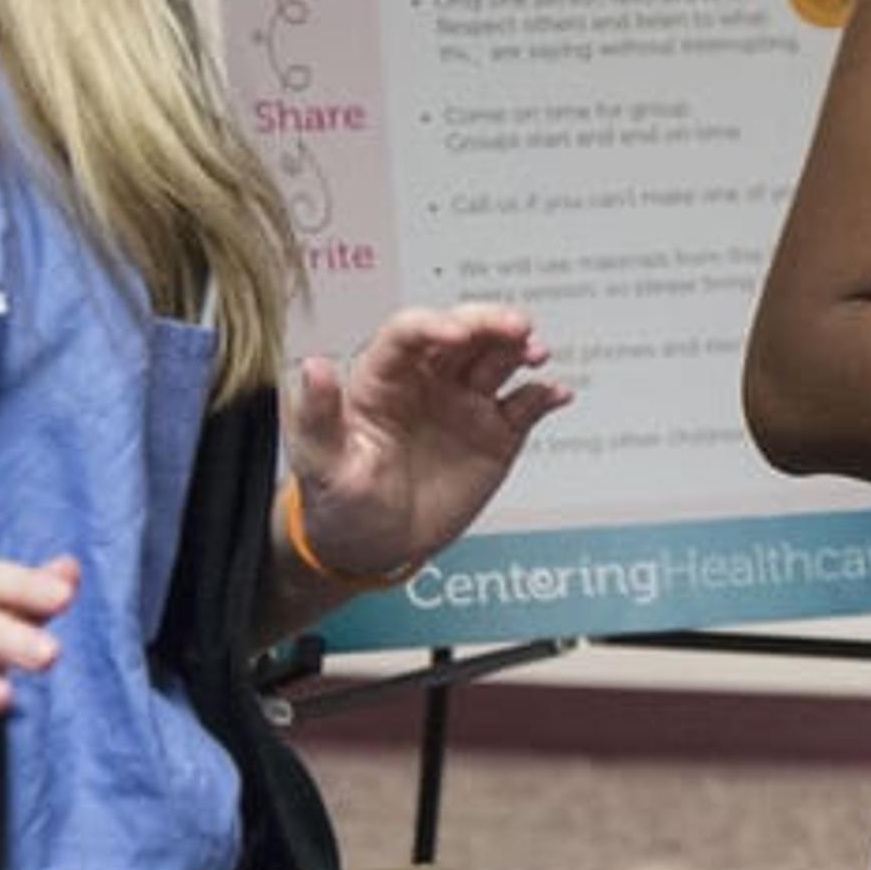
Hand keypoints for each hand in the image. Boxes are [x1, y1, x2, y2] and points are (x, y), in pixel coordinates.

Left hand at [286, 303, 572, 575]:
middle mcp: (429, 380)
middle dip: (491, 323)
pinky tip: (557, 394)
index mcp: (384, 378)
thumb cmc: (338, 500)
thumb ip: (318, 414)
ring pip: (499, 358)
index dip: (436, 325)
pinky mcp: (496, 433)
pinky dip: (545, 394)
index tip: (457, 332)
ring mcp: (465, 404)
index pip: (411, 333)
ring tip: (536, 353)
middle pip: (465, 332)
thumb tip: (313, 367)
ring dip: (521, 348)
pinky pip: (526, 404)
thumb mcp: (320, 462)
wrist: (374, 546)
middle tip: (517, 327)